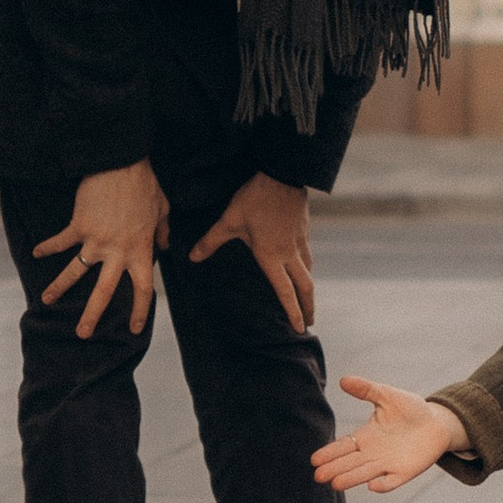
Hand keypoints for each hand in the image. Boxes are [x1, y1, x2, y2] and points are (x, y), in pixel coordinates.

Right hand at [33, 160, 167, 336]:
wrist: (121, 163)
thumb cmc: (145, 184)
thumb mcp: (162, 208)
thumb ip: (163, 231)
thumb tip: (165, 246)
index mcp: (140, 250)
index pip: (143, 288)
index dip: (141, 310)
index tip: (135, 329)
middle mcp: (117, 251)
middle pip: (104, 291)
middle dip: (92, 315)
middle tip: (82, 334)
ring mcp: (95, 240)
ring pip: (75, 271)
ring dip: (60, 287)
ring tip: (46, 300)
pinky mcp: (79, 226)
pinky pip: (60, 241)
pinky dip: (47, 247)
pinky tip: (36, 253)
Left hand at [188, 174, 315, 333]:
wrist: (281, 172)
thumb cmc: (255, 198)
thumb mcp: (229, 220)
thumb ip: (212, 241)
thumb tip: (192, 257)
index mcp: (272, 256)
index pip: (285, 291)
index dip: (292, 312)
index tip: (299, 329)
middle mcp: (289, 252)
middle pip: (305, 286)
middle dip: (308, 307)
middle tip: (309, 323)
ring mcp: (299, 240)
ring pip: (308, 270)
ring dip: (308, 287)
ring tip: (307, 298)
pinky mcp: (304, 228)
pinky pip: (307, 253)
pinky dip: (307, 266)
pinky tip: (303, 265)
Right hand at [311, 376, 471, 494]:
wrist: (436, 423)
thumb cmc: (410, 408)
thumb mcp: (386, 395)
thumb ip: (366, 389)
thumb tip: (343, 380)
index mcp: (367, 435)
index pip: (344, 446)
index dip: (330, 453)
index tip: (314, 460)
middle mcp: (373, 453)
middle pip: (350, 462)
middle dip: (334, 469)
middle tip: (318, 476)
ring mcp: (388, 464)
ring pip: (365, 473)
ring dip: (351, 478)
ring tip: (335, 484)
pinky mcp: (405, 472)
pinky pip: (392, 481)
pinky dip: (383, 485)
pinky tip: (372, 486)